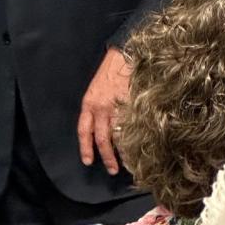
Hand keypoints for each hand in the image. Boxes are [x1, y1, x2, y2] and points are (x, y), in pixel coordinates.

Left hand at [77, 49, 132, 174]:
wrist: (124, 54)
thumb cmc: (110, 70)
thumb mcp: (97, 89)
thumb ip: (98, 108)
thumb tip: (103, 128)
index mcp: (89, 103)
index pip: (84, 130)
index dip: (85, 147)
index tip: (88, 161)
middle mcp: (101, 107)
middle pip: (102, 138)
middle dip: (107, 157)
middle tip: (112, 170)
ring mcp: (118, 107)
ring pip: (119, 136)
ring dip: (124, 152)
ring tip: (129, 163)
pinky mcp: (133, 105)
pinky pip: (134, 127)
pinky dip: (136, 139)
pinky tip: (140, 146)